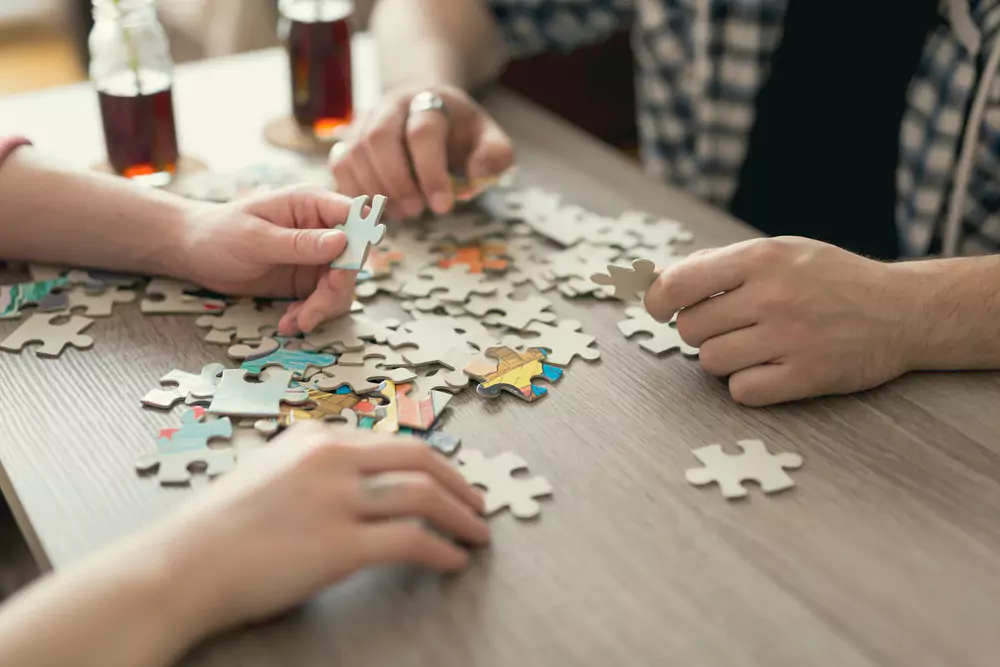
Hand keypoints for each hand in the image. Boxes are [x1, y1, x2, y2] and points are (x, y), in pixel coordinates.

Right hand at [155, 423, 488, 636]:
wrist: (179, 567)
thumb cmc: (217, 528)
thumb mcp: (267, 472)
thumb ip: (314, 469)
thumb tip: (362, 483)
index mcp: (315, 437)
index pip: (393, 442)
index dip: (434, 464)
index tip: (452, 481)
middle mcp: (330, 459)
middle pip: (421, 459)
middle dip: (461, 483)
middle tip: (480, 505)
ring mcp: (336, 500)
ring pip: (424, 496)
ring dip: (462, 517)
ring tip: (477, 534)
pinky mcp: (338, 546)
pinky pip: (411, 542)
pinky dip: (442, 551)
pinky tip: (453, 561)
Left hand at [178, 187, 356, 333]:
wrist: (194, 253)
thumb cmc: (218, 233)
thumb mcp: (255, 239)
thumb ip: (299, 243)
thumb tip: (342, 242)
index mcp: (310, 204)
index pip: (353, 217)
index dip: (359, 243)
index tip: (345, 273)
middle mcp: (321, 229)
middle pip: (351, 261)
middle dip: (334, 292)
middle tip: (309, 316)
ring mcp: (316, 257)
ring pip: (341, 286)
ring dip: (321, 309)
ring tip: (293, 322)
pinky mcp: (308, 280)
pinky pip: (324, 301)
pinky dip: (310, 315)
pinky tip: (288, 321)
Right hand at [330, 84, 513, 219]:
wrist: (432, 111)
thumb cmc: (461, 134)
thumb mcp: (489, 139)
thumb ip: (495, 155)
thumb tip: (477, 174)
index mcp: (429, 99)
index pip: (423, 132)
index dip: (431, 172)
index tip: (444, 207)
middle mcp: (391, 105)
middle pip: (380, 138)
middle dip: (397, 181)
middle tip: (416, 212)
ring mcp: (365, 120)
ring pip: (355, 152)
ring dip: (375, 189)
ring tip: (400, 213)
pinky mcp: (349, 139)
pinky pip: (339, 165)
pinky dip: (354, 192)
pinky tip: (376, 210)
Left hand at [644, 237, 919, 405]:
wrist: (902, 310)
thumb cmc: (830, 279)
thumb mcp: (779, 251)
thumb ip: (719, 264)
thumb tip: (657, 282)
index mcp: (761, 258)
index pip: (678, 283)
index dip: (657, 300)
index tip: (659, 310)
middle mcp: (774, 295)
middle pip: (691, 329)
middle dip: (701, 331)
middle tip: (731, 326)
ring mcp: (791, 337)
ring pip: (711, 362)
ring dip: (724, 358)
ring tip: (754, 345)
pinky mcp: (806, 376)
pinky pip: (741, 391)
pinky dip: (747, 385)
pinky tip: (769, 368)